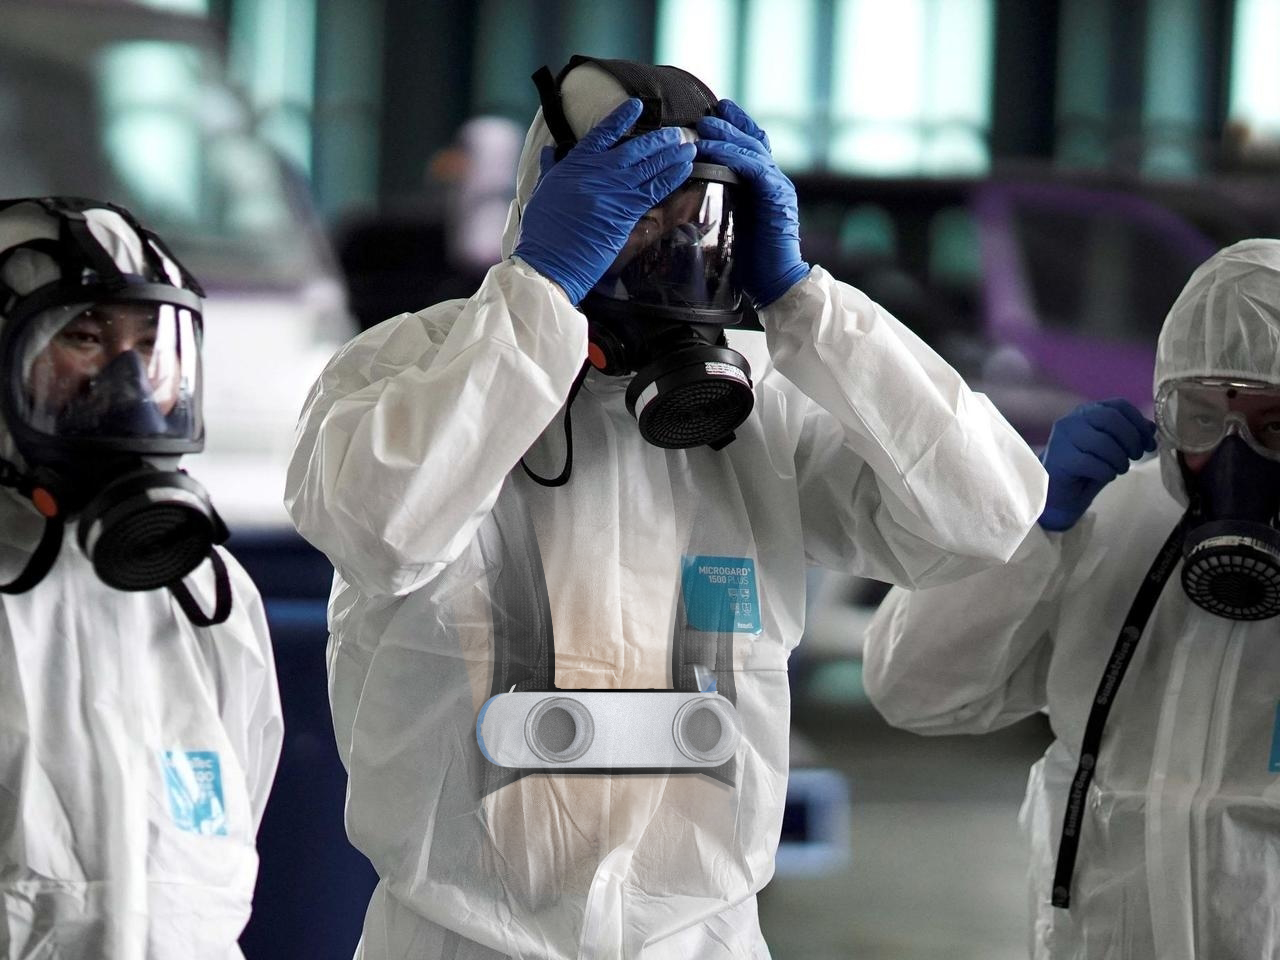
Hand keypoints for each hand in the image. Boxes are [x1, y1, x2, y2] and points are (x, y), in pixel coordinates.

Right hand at [514, 99, 695, 304]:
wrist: (550, 259)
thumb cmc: (542, 230)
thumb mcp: (542, 191)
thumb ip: (551, 167)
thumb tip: (549, 150)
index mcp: (576, 163)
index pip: (602, 133)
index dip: (622, 117)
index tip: (637, 105)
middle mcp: (598, 172)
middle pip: (635, 149)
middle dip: (659, 139)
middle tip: (678, 132)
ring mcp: (614, 191)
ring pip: (650, 167)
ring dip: (672, 155)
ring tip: (689, 146)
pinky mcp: (626, 212)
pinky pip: (655, 190)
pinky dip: (672, 177)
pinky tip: (685, 169)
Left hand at [695, 100, 809, 307]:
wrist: (776, 284)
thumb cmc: (751, 261)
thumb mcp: (732, 224)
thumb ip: (723, 204)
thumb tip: (693, 195)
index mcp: (763, 187)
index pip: (752, 147)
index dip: (736, 127)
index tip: (715, 112)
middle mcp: (774, 181)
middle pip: (754, 141)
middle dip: (731, 124)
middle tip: (706, 113)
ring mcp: (778, 188)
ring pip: (753, 150)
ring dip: (727, 136)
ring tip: (704, 127)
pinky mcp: (777, 198)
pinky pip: (754, 168)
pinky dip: (733, 156)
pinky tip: (714, 150)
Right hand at [1038, 399, 1156, 530]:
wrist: (1060, 494)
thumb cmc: (1087, 469)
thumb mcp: (1114, 450)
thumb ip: (1130, 435)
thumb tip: (1151, 427)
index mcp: (1087, 412)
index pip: (1119, 405)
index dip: (1139, 423)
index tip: (1148, 443)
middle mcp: (1072, 420)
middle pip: (1111, 419)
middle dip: (1131, 439)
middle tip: (1136, 457)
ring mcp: (1062, 438)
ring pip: (1102, 442)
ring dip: (1120, 459)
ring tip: (1120, 469)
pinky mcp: (1059, 459)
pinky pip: (1092, 463)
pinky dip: (1107, 472)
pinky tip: (1106, 476)